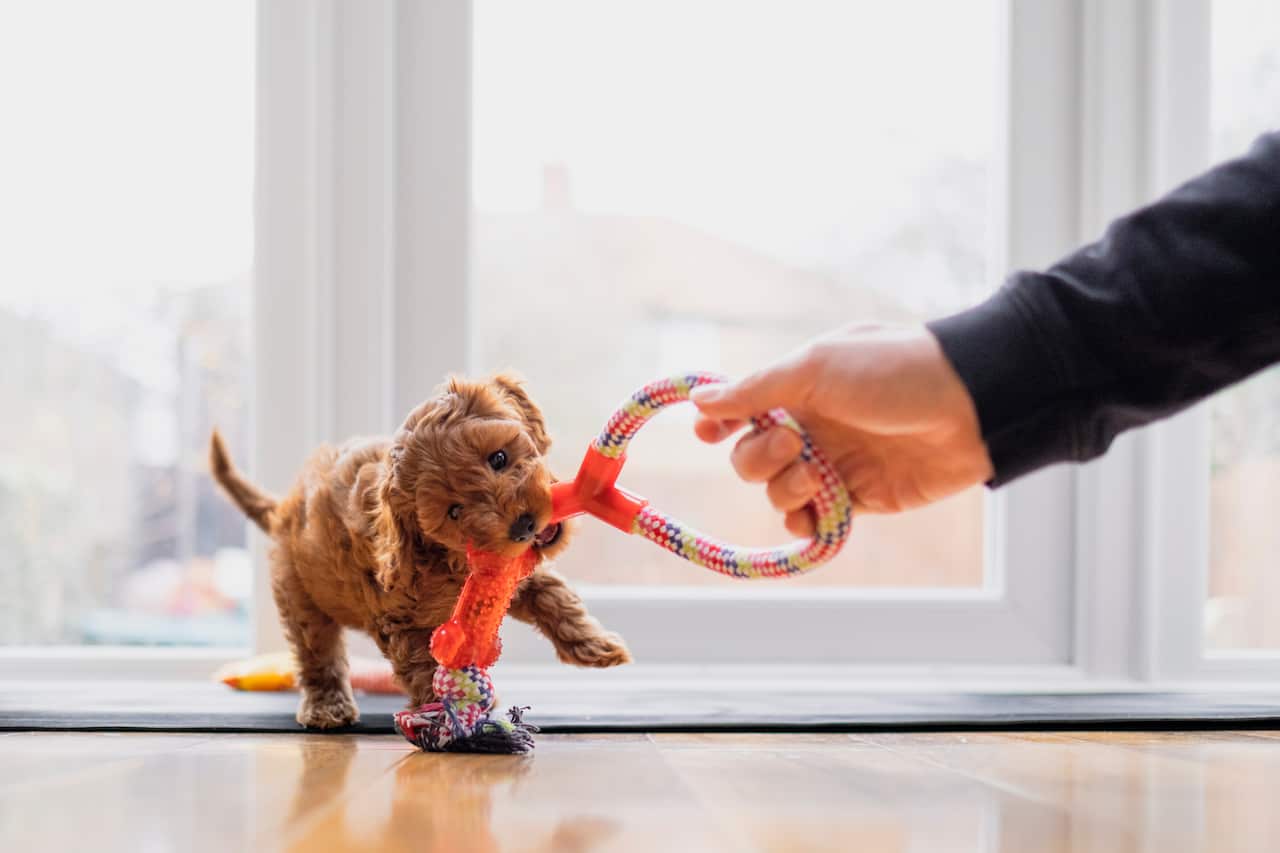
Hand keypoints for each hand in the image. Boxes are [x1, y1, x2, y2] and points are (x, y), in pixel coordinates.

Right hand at [691, 324, 992, 535]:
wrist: (970, 406)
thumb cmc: (892, 371)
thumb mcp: (818, 366)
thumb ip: (756, 388)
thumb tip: (701, 399)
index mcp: (797, 386)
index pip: (740, 408)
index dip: (718, 422)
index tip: (707, 433)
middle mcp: (810, 425)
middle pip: (750, 456)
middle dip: (759, 456)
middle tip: (794, 441)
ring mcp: (833, 463)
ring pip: (777, 491)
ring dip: (784, 488)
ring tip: (818, 474)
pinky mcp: (859, 498)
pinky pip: (812, 519)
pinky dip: (804, 521)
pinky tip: (812, 514)